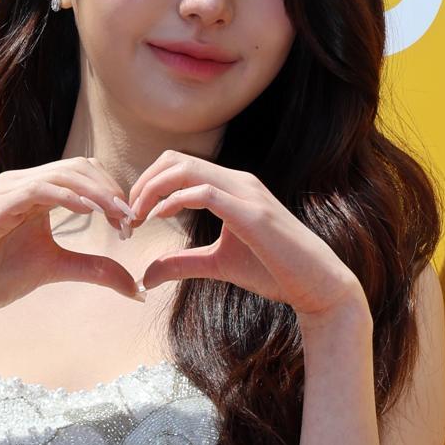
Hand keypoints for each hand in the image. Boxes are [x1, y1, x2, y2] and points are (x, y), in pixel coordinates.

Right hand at [0, 157, 142, 327]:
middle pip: (79, 167)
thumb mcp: (57, 269)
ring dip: (96, 193)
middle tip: (129, 219)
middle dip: (110, 190)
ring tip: (117, 216)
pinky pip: (38, 189)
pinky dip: (68, 197)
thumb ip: (95, 269)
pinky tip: (89, 212)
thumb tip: (135, 289)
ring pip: (63, 174)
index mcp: (37, 191)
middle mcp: (22, 182)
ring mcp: (8, 190)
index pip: (84, 173)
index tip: (131, 221)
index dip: (112, 191)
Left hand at [127, 150, 367, 319]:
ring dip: (152, 190)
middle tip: (127, 216)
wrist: (317, 284)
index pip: (179, 165)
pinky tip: (159, 219)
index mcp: (232, 186)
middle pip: (176, 160)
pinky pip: (205, 193)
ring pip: (187, 169)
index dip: (148, 184)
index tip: (132, 216)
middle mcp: (239, 181)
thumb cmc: (274, 271)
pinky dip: (175, 201)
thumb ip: (183, 264)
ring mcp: (247, 193)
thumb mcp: (218, 265)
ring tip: (137, 217)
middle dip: (143, 183)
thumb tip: (146, 275)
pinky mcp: (252, 214)